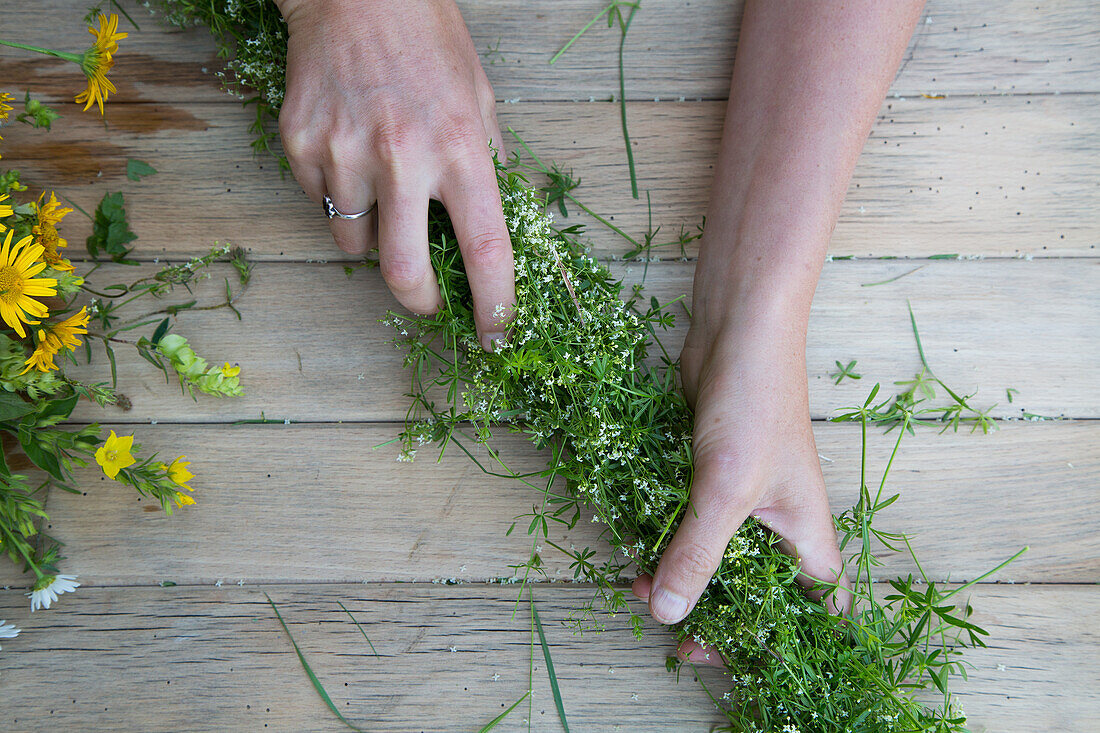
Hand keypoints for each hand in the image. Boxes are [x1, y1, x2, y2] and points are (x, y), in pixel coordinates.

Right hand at [276, 0, 513, 348]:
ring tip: (382, 185)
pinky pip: (322, 203)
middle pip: (403, 273)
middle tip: (427, 297)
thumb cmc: (428, 42)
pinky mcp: (300, 145)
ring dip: (374, 236)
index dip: (495, 304)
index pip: (486, 248)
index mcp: (460, 148)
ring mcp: (344, 152)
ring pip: (355, 243)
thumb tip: (493, 230)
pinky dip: (340, 196)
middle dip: (420, 301)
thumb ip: (486, 168)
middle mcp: (402, 156)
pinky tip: (350, 150)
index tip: (497, 336)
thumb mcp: (480, 100)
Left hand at [631, 261, 846, 665]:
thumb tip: (667, 613)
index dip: (773, 643)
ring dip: (675, 570)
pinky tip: (631, 541)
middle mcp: (779, 525)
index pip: (811, 612)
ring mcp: (743, 499)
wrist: (738, 331)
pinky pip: (687, 519)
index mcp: (807, 537)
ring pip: (711, 555)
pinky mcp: (709, 475)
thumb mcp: (725, 490)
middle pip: (750, 592)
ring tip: (634, 579)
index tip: (717, 650)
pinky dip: (663, 533)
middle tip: (661, 613)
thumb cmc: (754, 406)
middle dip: (706, 608)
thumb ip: (696, 554)